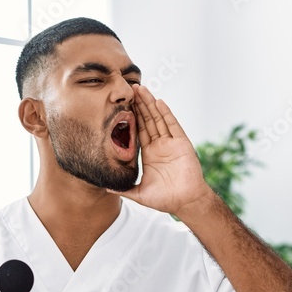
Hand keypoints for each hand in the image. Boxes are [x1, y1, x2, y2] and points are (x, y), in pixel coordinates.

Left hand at [115, 84, 211, 214]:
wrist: (186, 202)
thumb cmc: (165, 200)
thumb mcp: (139, 194)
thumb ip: (124, 189)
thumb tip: (106, 187)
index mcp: (150, 154)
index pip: (138, 130)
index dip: (131, 117)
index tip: (122, 104)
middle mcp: (160, 145)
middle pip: (148, 120)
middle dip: (140, 104)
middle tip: (131, 88)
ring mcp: (171, 143)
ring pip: (159, 119)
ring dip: (150, 104)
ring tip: (142, 89)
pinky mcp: (182, 143)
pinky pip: (173, 125)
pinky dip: (166, 113)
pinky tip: (159, 102)